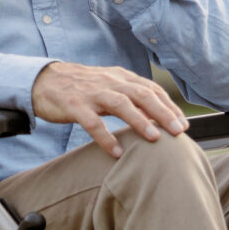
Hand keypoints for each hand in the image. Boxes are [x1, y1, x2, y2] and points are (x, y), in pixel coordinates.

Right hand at [30, 61, 189, 157]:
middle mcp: (110, 82)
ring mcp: (92, 93)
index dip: (169, 106)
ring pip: (120, 104)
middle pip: (142, 94)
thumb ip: (131, 99)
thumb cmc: (82, 87)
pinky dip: (106, 137)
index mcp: (121, 77)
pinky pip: (92, 122)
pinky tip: (116, 152)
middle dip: (163, 113)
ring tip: (154, 138)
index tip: (183, 124)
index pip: (151, 89)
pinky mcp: (74, 105)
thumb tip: (157, 119)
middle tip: (178, 131)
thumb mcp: (110, 87)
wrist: (44, 80)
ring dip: (139, 121)